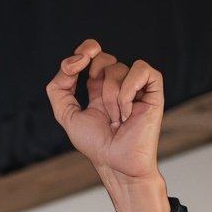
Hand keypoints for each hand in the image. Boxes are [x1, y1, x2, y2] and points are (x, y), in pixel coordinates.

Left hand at [45, 39, 164, 188]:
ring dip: (110, 97)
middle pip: (103, 58)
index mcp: (98, 88)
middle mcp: (117, 84)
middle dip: (95, 74)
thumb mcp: (66, 114)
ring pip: (118, 68)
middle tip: (98, 100)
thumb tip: (73, 62)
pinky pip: (141, 71)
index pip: (92, 56)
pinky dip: (127, 91)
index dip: (85, 50)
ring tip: (116, 118)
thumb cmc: (95, 143)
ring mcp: (136, 86)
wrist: (115, 162)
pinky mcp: (153, 89)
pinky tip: (127, 112)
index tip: (79, 60)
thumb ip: (59, 88)